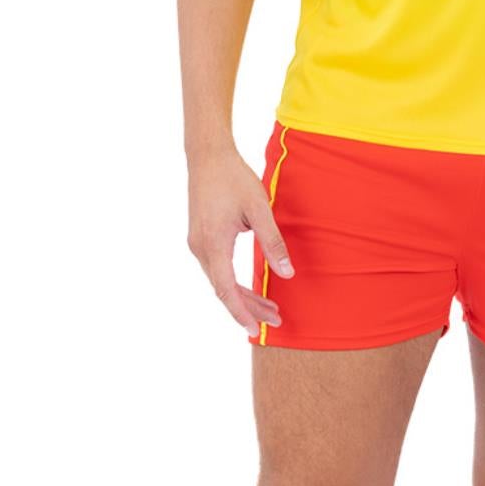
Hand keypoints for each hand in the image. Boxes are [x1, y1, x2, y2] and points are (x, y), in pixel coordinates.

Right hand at [187, 147, 294, 334]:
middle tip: (276, 319)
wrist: (207, 156)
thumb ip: (273, 242)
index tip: (255, 330)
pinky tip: (251, 287)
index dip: (241, 312)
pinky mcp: (200, 238)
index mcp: (213, 244)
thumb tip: (287, 274)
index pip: (225, 290)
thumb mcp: (259, 209)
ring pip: (219, 281)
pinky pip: (216, 269)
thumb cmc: (234, 179)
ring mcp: (197, 244)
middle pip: (223, 290)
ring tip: (270, 307)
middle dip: (249, 308)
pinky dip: (233, 283)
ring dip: (242, 296)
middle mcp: (200, 248)